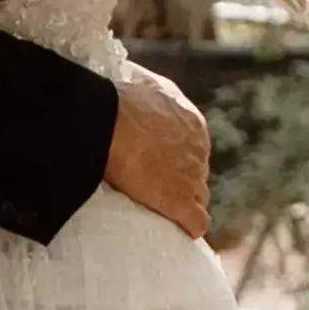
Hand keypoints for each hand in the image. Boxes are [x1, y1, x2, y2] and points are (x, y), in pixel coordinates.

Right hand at [103, 64, 211, 242]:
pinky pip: (197, 223)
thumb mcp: (137, 79)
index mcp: (192, 122)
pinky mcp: (182, 203)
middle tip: (152, 184)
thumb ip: (145, 86)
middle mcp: (200, 150)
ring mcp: (193, 178)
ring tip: (161, 210)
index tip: (155, 161)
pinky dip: (188, 227)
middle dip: (179, 179)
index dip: (173, 156)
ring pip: (198, 197)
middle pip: (196, 172)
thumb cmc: (116, 98)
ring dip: (183, 203)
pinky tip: (178, 229)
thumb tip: (132, 81)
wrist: (108, 123)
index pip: (191, 147)